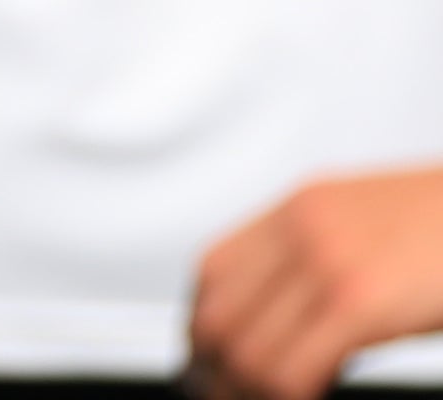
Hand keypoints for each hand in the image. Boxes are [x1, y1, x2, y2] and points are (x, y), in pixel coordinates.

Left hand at [191, 166, 442, 399]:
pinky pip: (290, 369)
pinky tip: (308, 398)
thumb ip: (332, 254)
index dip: (205, 328)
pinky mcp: (359, 300)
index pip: (214, 272)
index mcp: (304, 206)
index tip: (213, 363)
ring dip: (247, 390)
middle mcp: (302, 226)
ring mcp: (327, 261)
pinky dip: (287, 395)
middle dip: (215, 370)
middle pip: (218, 314)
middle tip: (227, 397)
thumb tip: (300, 309)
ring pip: (246, 348)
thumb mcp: (381, 226)